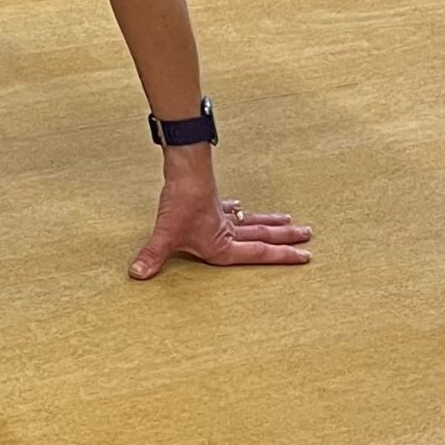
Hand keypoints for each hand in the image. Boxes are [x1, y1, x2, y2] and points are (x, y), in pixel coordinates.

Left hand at [129, 182, 309, 278]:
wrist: (185, 170)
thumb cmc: (180, 202)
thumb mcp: (166, 235)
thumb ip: (152, 256)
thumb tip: (136, 274)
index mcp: (223, 245)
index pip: (259, 253)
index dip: (282, 257)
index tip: (305, 256)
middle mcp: (227, 231)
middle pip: (262, 236)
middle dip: (286, 240)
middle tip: (308, 238)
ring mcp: (221, 215)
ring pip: (252, 221)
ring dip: (270, 223)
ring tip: (290, 222)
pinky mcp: (212, 201)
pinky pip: (230, 208)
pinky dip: (238, 210)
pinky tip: (240, 207)